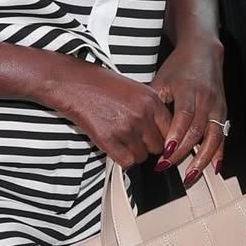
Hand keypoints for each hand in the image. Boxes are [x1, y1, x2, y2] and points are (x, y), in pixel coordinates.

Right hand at [50, 63, 171, 167]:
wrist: (73, 83)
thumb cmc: (100, 84)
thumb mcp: (134, 89)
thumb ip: (151, 108)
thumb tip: (162, 129)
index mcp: (151, 100)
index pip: (171, 129)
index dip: (165, 138)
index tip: (160, 141)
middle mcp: (142, 114)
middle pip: (159, 146)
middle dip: (148, 146)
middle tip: (136, 139)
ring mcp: (126, 128)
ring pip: (143, 156)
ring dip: (134, 153)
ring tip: (122, 140)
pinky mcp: (109, 140)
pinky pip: (127, 162)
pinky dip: (122, 159)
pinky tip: (116, 147)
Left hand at [148, 35, 225, 184]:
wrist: (203, 52)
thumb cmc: (180, 67)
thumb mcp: (161, 79)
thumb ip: (153, 101)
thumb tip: (140, 125)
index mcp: (189, 90)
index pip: (183, 117)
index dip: (175, 136)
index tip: (165, 152)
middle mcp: (206, 100)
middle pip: (196, 131)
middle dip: (182, 152)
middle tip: (165, 166)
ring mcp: (217, 107)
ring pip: (213, 138)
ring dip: (202, 160)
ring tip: (190, 176)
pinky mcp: (223, 113)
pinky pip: (223, 137)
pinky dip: (219, 154)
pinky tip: (213, 168)